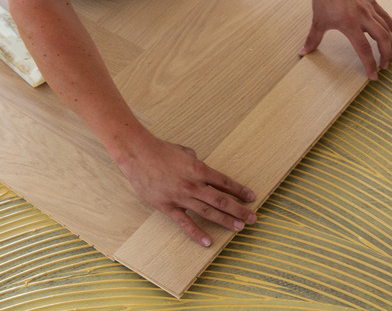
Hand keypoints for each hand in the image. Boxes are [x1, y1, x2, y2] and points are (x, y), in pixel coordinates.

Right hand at [116, 135, 256, 246]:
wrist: (138, 154)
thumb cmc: (160, 150)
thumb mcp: (184, 151)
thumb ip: (196, 161)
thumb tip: (201, 165)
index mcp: (199, 169)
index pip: (224, 182)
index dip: (239, 190)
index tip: (251, 197)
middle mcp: (193, 184)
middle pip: (221, 200)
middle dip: (239, 209)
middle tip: (253, 218)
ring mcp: (181, 197)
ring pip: (208, 212)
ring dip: (225, 220)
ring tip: (239, 227)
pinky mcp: (168, 206)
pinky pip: (185, 223)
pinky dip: (197, 233)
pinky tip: (207, 241)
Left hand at [300, 0, 391, 79]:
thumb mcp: (318, 21)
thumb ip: (313, 39)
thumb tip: (303, 53)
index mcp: (350, 24)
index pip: (363, 49)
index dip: (369, 64)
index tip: (373, 75)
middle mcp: (363, 17)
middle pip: (381, 39)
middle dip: (385, 55)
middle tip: (385, 67)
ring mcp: (370, 9)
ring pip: (386, 29)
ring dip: (391, 43)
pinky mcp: (372, 2)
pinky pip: (386, 17)